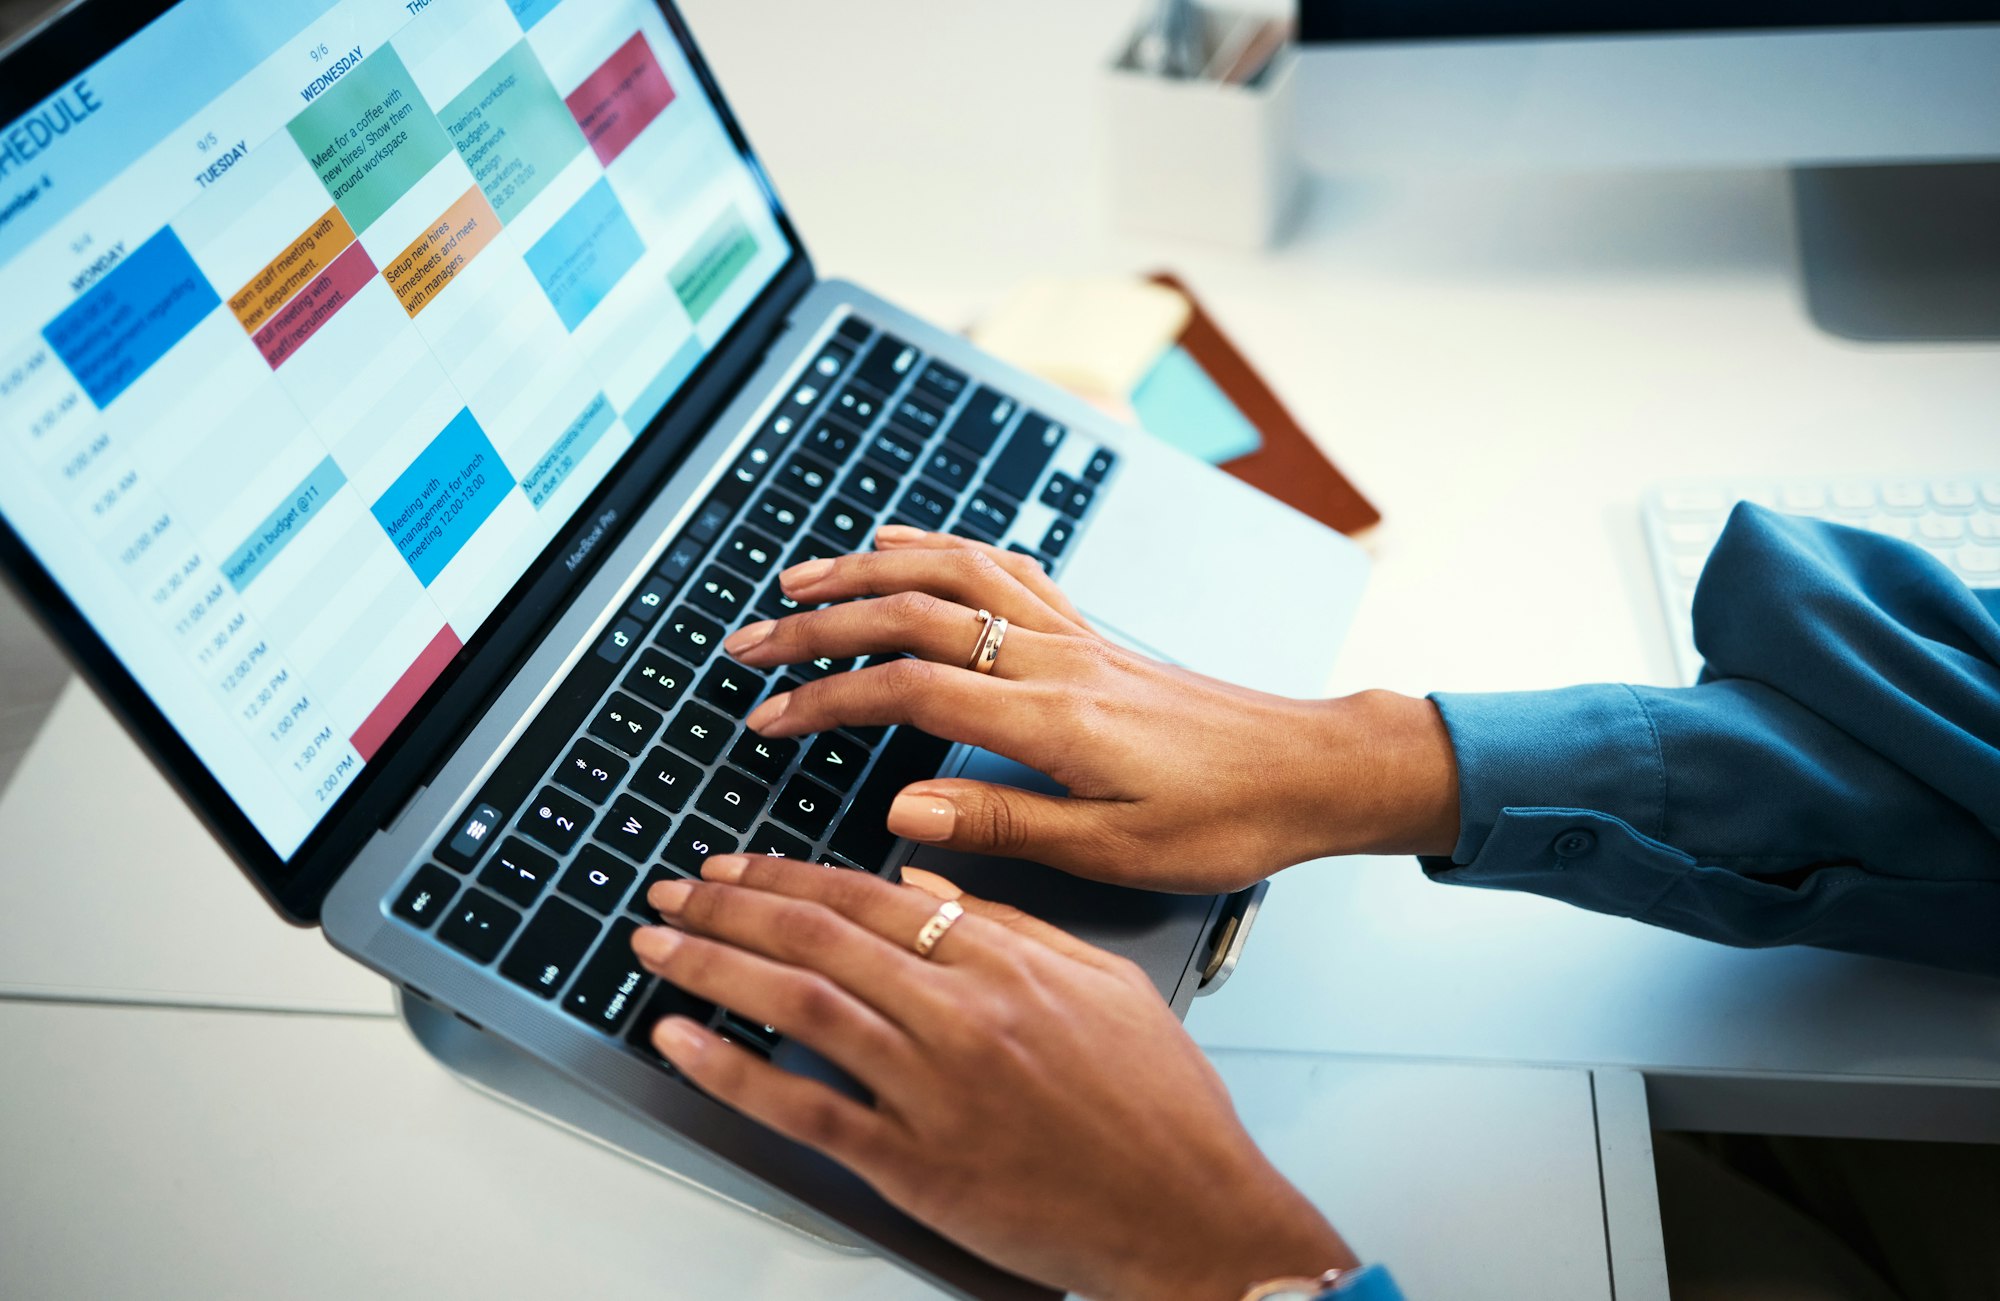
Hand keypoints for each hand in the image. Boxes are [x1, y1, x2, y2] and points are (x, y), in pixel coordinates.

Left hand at [634, 857, 1356, 1300]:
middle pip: (819, 938)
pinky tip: (680, 1042)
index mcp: (1007, 962)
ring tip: (657, 948)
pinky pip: (803, 1109)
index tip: (734, 864)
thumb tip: (924, 878)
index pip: (870, 895)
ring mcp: (933, 1089)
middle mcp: (962, 1014)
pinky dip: (731, 1071)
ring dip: (714, 967)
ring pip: (799, 1005)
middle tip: (671, 893)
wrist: (1192, 1216)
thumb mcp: (1104, 983)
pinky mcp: (915, 1165)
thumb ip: (1012, 922)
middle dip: (730, 906)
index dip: (788, 874)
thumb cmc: (1161, 1109)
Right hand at [721, 527, 1458, 893]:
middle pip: (914, 612)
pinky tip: (906, 546)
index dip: (828, 698)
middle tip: (749, 642)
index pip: (910, 688)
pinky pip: (1007, 567)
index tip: (768, 716)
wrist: (1311, 770)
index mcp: (1052, 717)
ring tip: (802, 581)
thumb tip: (902, 808)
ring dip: (869, 569)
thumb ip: (1006, 823)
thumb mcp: (1117, 851)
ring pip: (955, 572)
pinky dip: (944, 548)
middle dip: (821, 623)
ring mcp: (1074, 635)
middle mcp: (1055, 657)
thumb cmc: (1226, 820)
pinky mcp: (1091, 632)